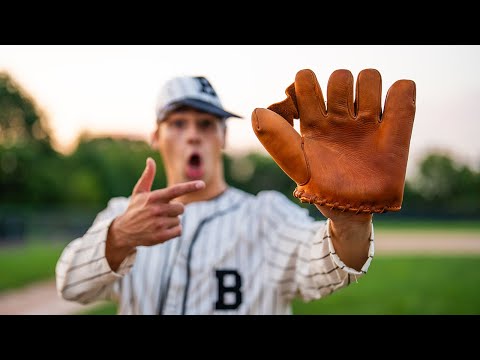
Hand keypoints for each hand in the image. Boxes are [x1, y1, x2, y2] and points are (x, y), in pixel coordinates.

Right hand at [106, 158, 204, 269]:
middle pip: (181, 207)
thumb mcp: (139, 192)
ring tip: (159, 222)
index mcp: (154, 197)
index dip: (190, 187)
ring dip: (172, 221)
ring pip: (179, 220)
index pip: (175, 190)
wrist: (124, 232)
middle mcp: (157, 210)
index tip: (202, 184)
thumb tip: (150, 160)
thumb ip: (147, 176)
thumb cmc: (135, 209)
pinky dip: (174, 231)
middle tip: (163, 212)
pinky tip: (163, 230)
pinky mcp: (160, 236)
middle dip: (175, 209)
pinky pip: (179, 231)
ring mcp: (158, 224)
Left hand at [252, 68, 415, 213]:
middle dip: (339, 89)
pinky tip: (386, 120)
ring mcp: (367, 121)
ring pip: (370, 76)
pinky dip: (400, 94)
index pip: (306, 80)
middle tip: (338, 120)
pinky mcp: (395, 129)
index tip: (305, 114)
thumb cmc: (321, 189)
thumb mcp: (297, 166)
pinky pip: (403, 91)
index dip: (305, 88)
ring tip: (365, 120)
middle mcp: (340, 116)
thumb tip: (257, 111)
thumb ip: (277, 139)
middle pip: (341, 74)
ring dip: (368, 89)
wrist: (353, 212)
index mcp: (314, 121)